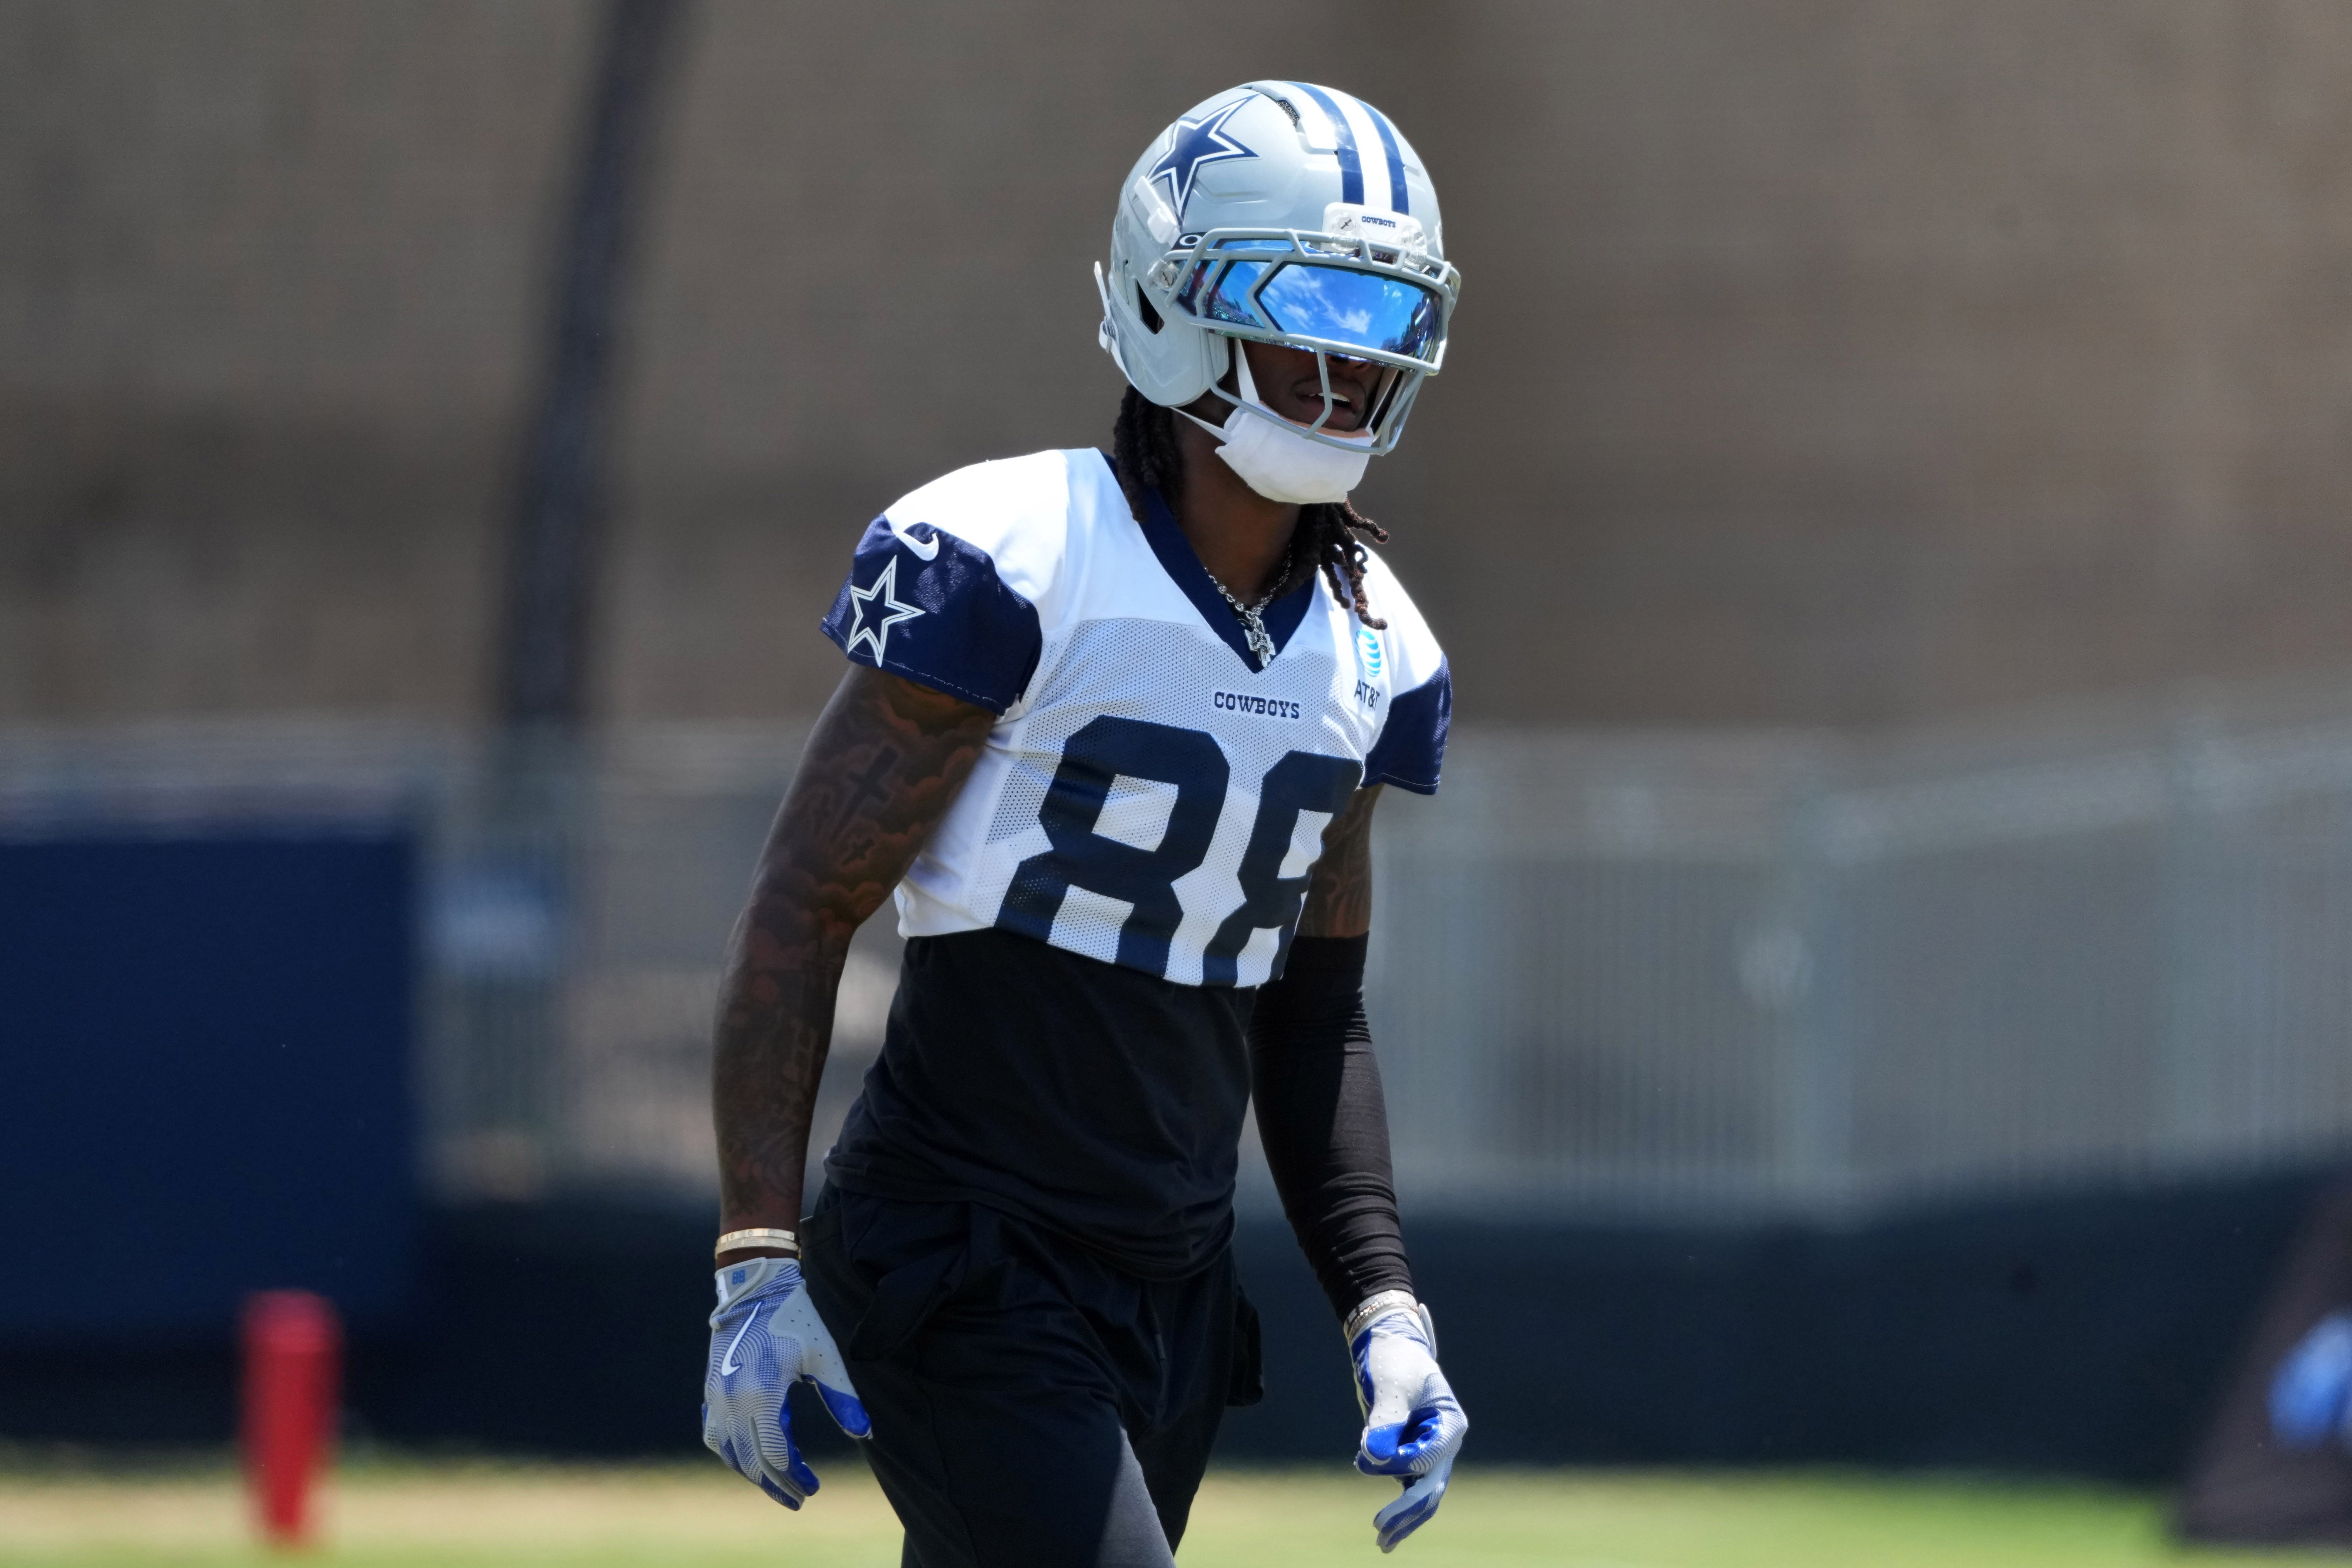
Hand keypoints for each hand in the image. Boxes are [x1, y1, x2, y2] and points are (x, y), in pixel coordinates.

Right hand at [703, 1255, 870, 1507]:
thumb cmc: (797, 1319)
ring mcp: (716, 1396)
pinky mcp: (711, 1390)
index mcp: (761, 1392)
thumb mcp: (825, 1356)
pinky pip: (715, 1435)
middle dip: (776, 1485)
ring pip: (729, 1452)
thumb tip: (865, 1433)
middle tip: (798, 1498)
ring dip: (753, 1472)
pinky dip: (732, 1451)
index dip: (795, 1477)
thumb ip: (843, 1397)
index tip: (812, 1489)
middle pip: (751, 1461)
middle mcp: (732, 1399)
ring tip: (779, 1481)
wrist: (756, 1288)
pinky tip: (751, 1455)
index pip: (776, 1454)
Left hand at [1351, 1299, 1467, 1551]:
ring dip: (1403, 1516)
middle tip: (1380, 1530)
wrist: (1386, 1341)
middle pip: (1430, 1486)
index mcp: (1449, 1425)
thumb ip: (1385, 1422)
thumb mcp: (1390, 1386)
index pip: (1427, 1458)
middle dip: (1407, 1511)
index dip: (1400, 1463)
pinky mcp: (1409, 1453)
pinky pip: (1408, 1487)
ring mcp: (1427, 1450)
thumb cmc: (1394, 1358)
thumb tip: (1373, 1458)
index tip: (1369, 1458)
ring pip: (1421, 1493)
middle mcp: (1443, 1442)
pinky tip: (1384, 1527)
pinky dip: (1399, 1506)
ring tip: (1382, 1541)